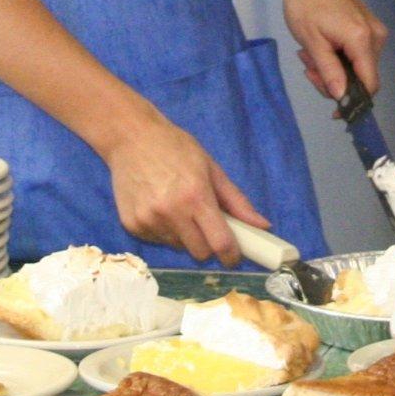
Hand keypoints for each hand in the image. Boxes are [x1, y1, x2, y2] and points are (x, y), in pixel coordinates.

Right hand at [102, 110, 264, 266]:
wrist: (131, 138)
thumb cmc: (176, 149)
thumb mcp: (212, 168)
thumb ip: (237, 201)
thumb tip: (263, 225)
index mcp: (195, 196)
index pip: (219, 242)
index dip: (231, 255)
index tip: (235, 257)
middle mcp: (171, 213)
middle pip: (199, 252)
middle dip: (209, 245)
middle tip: (208, 226)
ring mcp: (148, 221)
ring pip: (178, 247)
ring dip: (185, 236)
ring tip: (179, 209)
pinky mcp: (131, 225)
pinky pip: (158, 240)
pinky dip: (165, 231)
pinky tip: (160, 208)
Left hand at [278, 0, 387, 100]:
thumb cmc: (304, 3)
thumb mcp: (311, 41)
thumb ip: (329, 71)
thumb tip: (342, 98)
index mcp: (363, 38)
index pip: (370, 84)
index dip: (354, 102)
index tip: (333, 110)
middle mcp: (376, 35)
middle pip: (363, 77)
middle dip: (335, 81)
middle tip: (308, 68)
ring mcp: (374, 29)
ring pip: (359, 66)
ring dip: (334, 69)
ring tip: (309, 53)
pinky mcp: (368, 25)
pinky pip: (358, 53)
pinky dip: (339, 57)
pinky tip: (321, 46)